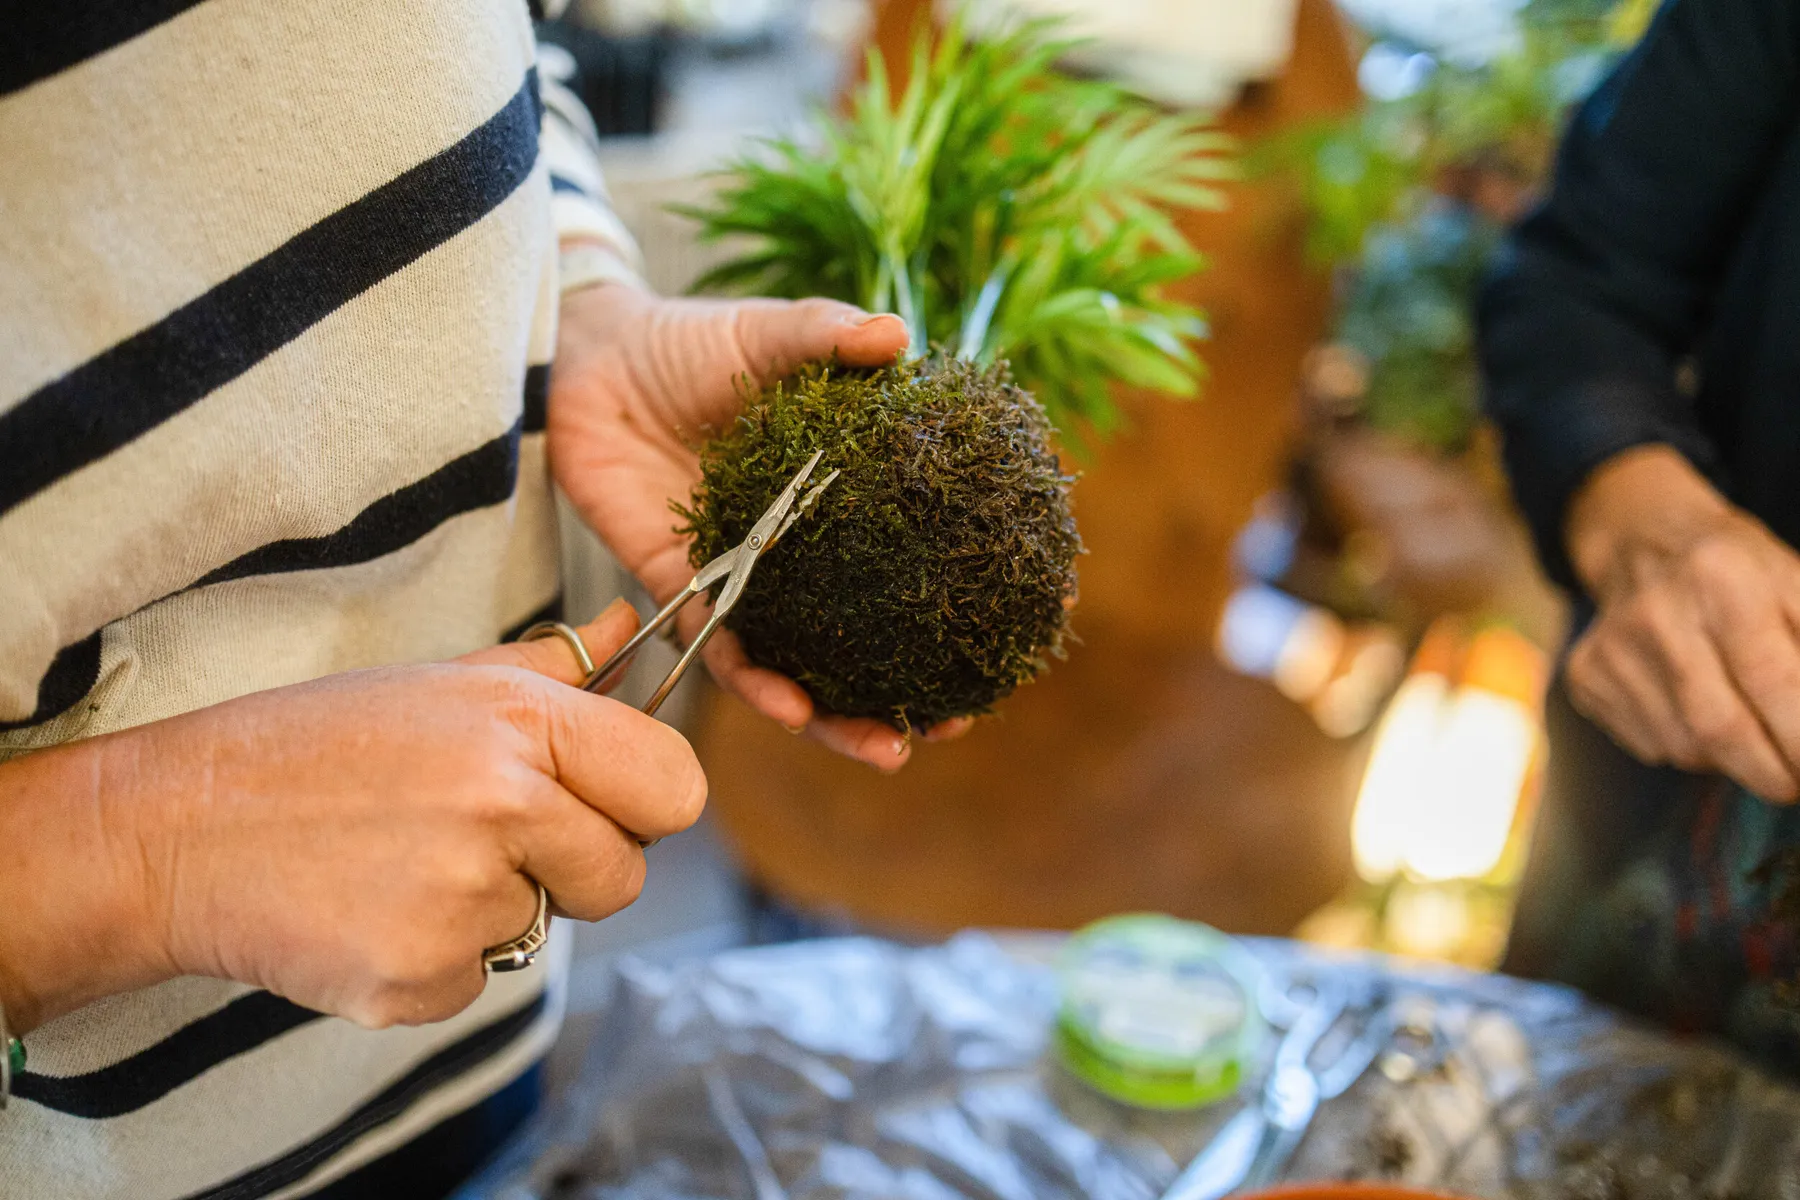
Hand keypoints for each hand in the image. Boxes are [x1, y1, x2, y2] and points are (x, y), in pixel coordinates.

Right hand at [0, 602, 704, 1032]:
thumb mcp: (441, 684)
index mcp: (522, 720)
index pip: (674, 788)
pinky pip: (477, 982)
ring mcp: (465, 897)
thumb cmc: (314, 747)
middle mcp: (506, 804)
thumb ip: (556, 667)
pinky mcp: (421, 976)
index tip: (601, 804)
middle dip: (573, 870)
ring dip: (494, 911)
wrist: (177, 829)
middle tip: (485, 840)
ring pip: (544, 930)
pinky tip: (370, 910)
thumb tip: (636, 626)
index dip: (643, 803)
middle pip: (623, 876)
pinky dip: (435, 961)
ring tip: (405, 863)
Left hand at [547, 284, 973, 768]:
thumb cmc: (689, 343)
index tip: (1033, 618)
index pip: (921, 552)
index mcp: (842, 496)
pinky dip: (758, 682)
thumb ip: (824, 336)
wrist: (590, 359)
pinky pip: (724, 648)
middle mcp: (803, 551)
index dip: (972, 588)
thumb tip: (898, 338)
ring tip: (886, 746)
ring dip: (839, 718)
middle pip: (868, 635)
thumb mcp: (768, 335)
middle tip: (956, 724)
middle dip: (913, 690)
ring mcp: (747, 576)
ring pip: (801, 665)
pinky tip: (791, 706)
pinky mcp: (686, 588)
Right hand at [1566, 446, 1799, 800]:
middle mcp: (1655, 611)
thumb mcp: (1791, 583)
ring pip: (1685, 745)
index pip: (1774, 679)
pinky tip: (1694, 709)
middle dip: (1770, 772)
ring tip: (1747, 728)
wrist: (1641, 544)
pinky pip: (1651, 743)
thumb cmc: (1737, 571)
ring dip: (1730, 758)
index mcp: (1721, 576)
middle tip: (1794, 782)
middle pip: (1719, 727)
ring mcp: (1612, 647)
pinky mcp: (1585, 676)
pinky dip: (1688, 746)